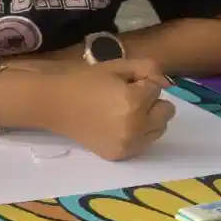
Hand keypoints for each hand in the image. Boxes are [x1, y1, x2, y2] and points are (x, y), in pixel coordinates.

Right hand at [42, 58, 175, 160]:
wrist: (53, 105)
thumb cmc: (82, 82)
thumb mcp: (115, 66)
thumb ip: (147, 68)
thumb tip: (166, 83)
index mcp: (133, 101)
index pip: (157, 89)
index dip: (141, 83)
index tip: (122, 83)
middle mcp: (135, 126)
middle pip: (166, 111)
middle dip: (150, 102)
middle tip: (126, 98)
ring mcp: (129, 144)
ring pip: (160, 129)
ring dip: (148, 119)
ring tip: (123, 113)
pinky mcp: (121, 155)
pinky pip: (144, 143)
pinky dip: (137, 134)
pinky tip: (117, 126)